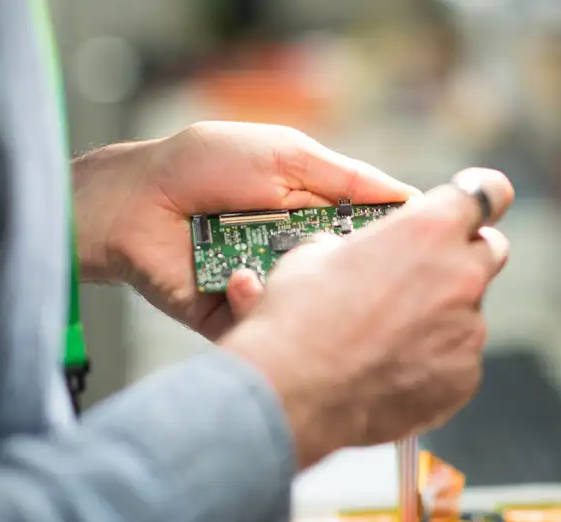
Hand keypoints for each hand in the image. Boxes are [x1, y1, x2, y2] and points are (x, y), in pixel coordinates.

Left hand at [72, 121, 419, 339]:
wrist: (135, 201)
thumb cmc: (206, 165)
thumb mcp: (286, 154)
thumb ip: (346, 178)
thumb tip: (411, 197)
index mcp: (313, 216)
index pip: (367, 240)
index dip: (394, 247)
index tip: (425, 252)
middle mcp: (296, 257)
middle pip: (345, 281)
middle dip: (356, 281)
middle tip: (366, 277)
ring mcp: (267, 290)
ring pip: (309, 311)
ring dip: (306, 296)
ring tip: (279, 267)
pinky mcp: (237, 319)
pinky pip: (265, 327)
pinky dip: (257, 304)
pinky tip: (235, 275)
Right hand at [219, 168, 513, 469]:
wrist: (290, 393)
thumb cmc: (297, 320)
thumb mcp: (313, 254)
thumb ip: (356, 245)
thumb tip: (353, 253)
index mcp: (428, 230)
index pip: (488, 192)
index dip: (481, 195)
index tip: (471, 203)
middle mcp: (461, 276)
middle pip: (490, 251)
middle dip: (462, 256)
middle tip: (422, 273)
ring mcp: (468, 332)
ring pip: (468, 311)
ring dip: (439, 315)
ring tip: (386, 336)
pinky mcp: (463, 379)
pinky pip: (458, 360)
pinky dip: (432, 361)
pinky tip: (390, 369)